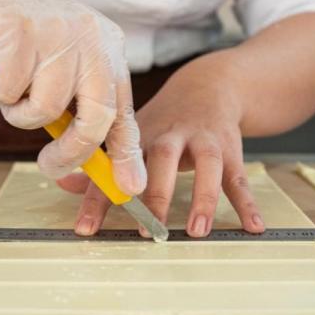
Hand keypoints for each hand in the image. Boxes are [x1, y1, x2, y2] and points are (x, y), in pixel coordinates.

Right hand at [0, 0, 145, 193]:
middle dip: (72, 152)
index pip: (124, 110)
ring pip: (45, 108)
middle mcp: (91, 39)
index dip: (127, 152)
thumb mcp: (66, 62)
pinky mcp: (20, 29)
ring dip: (19, 114)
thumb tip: (99, 162)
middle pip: (96, 115)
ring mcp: (57, 32)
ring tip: (11, 91)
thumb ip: (81, 104)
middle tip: (49, 164)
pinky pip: (9, 91)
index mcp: (109, 49)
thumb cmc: (28, 34)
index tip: (129, 186)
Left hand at [62, 51, 264, 237]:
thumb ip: (102, 164)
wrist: (210, 85)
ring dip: (203, 197)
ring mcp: (204, 140)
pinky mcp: (231, 149)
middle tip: (150, 228)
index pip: (112, 167)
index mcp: (141, 134)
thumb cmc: (164, 120)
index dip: (97, 198)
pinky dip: (247, 203)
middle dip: (156, 193)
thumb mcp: (132, 134)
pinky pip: (239, 178)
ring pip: (207, 165)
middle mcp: (172, 135)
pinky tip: (252, 226)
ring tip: (198, 230)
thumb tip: (62, 185)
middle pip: (162, 158)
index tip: (85, 229)